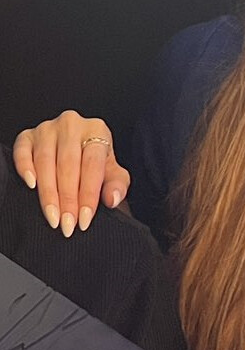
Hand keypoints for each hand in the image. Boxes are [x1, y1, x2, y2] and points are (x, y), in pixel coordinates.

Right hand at [12, 111, 130, 234]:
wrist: (79, 150)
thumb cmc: (97, 163)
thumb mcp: (113, 173)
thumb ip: (117, 185)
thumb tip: (112, 199)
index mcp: (97, 129)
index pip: (92, 165)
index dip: (88, 195)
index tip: (84, 220)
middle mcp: (71, 125)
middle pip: (68, 164)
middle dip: (67, 199)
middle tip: (67, 224)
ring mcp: (47, 128)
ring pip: (45, 161)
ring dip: (48, 193)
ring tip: (53, 217)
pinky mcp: (28, 135)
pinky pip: (22, 150)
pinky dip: (24, 167)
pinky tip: (31, 185)